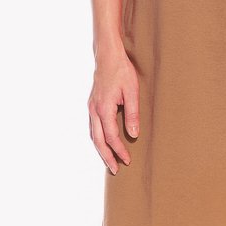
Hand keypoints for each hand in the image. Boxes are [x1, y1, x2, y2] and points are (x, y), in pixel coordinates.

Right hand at [87, 49, 139, 172]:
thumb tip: (134, 134)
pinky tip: (103, 142)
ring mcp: (91, 107)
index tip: (127, 159)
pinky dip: (97, 138)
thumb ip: (132, 113)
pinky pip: (93, 127)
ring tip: (109, 160)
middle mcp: (94, 110)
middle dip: (107, 156)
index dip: (119, 150)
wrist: (108, 55)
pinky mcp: (92, 104)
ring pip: (93, 135)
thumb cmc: (121, 71)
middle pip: (98, 140)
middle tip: (115, 169)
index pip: (111, 137)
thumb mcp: (132, 91)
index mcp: (104, 108)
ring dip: (101, 149)